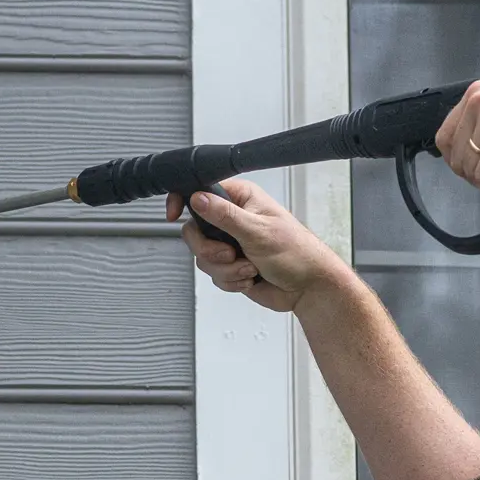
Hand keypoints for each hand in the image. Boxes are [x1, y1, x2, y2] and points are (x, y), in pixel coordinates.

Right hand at [167, 179, 343, 312]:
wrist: (307, 287)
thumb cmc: (296, 253)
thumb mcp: (257, 231)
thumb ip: (224, 216)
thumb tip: (199, 199)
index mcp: (240, 199)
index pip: (201, 191)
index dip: (183, 200)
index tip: (173, 213)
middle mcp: (233, 219)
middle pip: (194, 232)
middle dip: (211, 251)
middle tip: (230, 253)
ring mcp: (231, 244)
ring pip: (203, 257)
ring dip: (226, 269)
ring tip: (249, 268)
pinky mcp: (231, 266)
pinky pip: (214, 275)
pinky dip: (231, 281)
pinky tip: (250, 278)